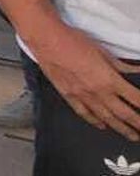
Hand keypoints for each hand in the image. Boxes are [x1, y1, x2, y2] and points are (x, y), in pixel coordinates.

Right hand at [31, 23, 139, 138]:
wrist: (46, 40)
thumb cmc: (73, 41)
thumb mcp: (103, 50)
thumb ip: (121, 65)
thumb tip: (135, 70)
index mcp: (109, 78)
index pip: (134, 97)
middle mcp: (97, 91)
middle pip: (123, 113)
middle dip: (137, 124)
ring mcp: (82, 95)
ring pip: (106, 117)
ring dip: (120, 128)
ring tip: (131, 135)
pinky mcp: (68, 95)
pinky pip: (84, 113)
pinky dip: (94, 121)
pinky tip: (102, 125)